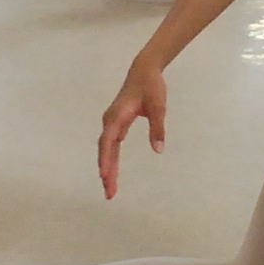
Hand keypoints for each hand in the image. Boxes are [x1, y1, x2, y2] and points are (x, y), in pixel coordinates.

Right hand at [96, 61, 168, 197]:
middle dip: (106, 172)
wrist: (143, 70)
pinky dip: (111, 160)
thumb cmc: (151, 87)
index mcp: (117, 116)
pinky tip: (112, 173)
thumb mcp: (158, 106)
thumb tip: (158, 150)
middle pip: (105, 150)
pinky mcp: (116, 125)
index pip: (108, 141)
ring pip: (107, 150)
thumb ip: (158, 128)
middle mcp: (110, 121)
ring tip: (111, 190)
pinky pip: (111, 146)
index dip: (105, 159)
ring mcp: (112, 123)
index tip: (104, 175)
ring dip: (108, 169)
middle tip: (110, 194)